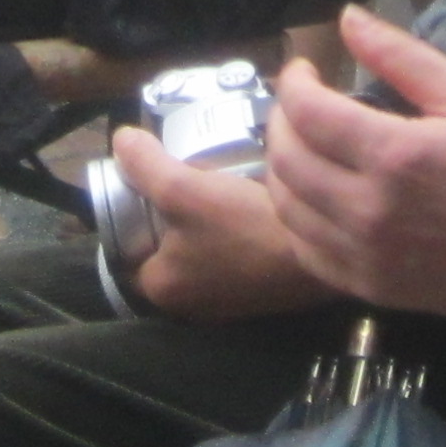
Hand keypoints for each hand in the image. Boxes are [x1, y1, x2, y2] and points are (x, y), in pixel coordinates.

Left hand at [111, 131, 328, 321]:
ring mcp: (225, 299)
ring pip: (199, 247)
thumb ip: (146, 167)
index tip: (146, 175)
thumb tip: (120, 141)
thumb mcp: (185, 191)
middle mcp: (188, 305)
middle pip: (165, 244)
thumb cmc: (247, 228)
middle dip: (170, 210)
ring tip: (212, 176)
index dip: (132, 206)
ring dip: (203, 218)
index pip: (128, 244)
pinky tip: (242, 198)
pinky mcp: (256, 289)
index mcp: (161, 290)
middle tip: (182, 167)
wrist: (325, 254)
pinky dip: (230, 229)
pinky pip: (229, 252)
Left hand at [260, 10, 445, 320]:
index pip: (307, 112)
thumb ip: (400, 54)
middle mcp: (367, 209)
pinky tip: (311, 195)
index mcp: (394, 155)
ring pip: (286, 205)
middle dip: (280, 119)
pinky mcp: (364, 285)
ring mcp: (362, 253)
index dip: (293, 81)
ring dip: (281, 167)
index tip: (304, 70)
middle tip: (300, 103)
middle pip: (286, 158)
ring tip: (301, 144)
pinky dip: (295, 216)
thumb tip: (348, 17)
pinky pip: (304, 249)